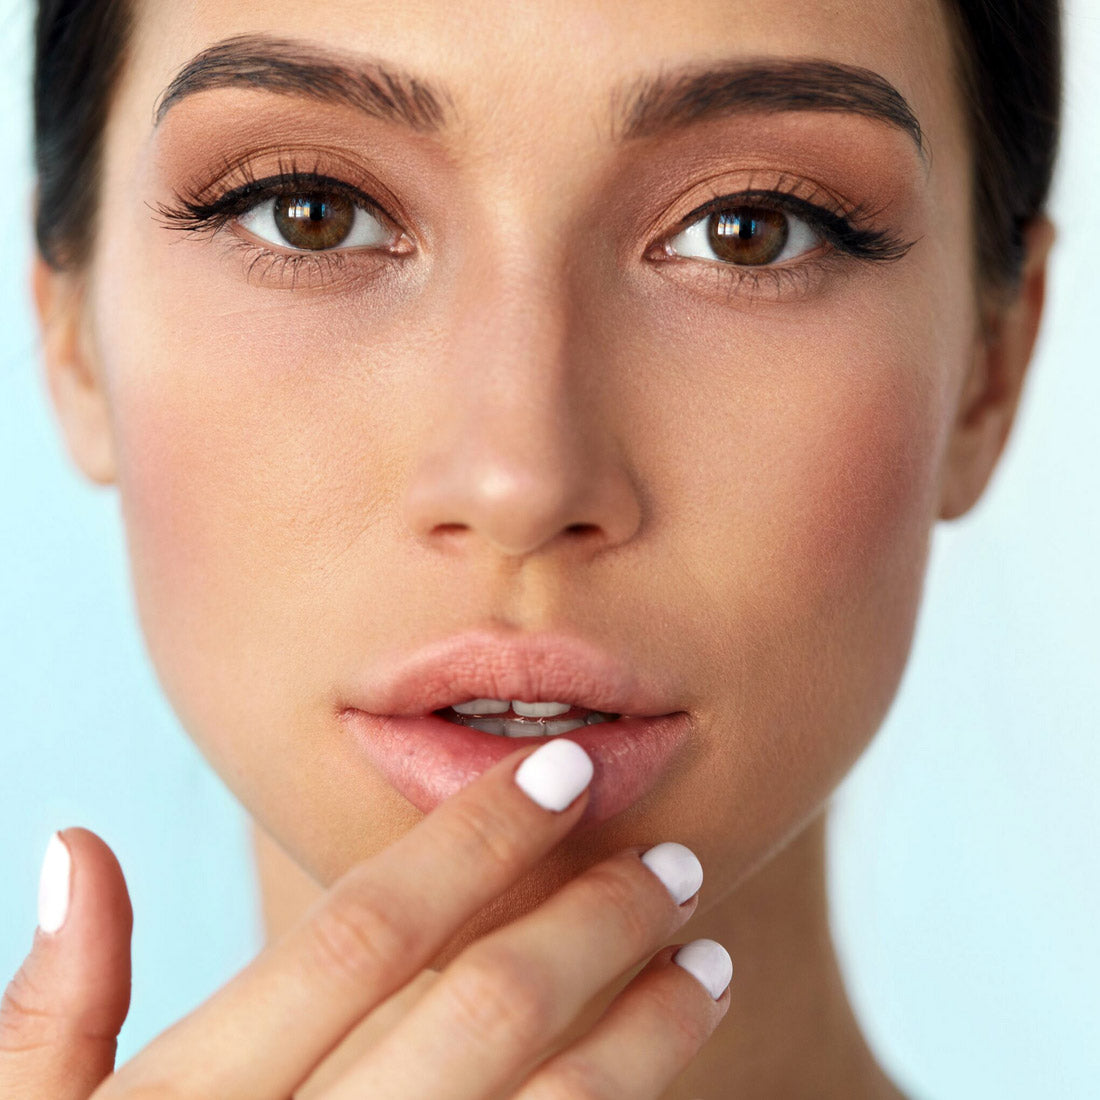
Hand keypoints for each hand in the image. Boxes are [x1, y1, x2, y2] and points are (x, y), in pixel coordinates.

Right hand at [0, 739, 731, 1097]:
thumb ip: (52, 1014)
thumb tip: (80, 846)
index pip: (367, 934)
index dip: (474, 838)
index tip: (565, 771)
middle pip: (486, 1012)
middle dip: (595, 920)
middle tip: (675, 861)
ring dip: (647, 1033)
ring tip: (709, 962)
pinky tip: (663, 1089)